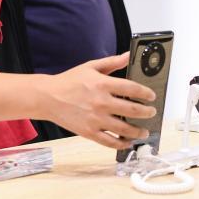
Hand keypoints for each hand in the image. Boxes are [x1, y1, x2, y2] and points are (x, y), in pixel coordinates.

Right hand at [38, 53, 156, 148]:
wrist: (47, 97)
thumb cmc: (69, 81)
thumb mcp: (91, 66)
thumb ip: (112, 62)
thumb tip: (129, 55)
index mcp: (102, 84)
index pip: (132, 88)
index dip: (146, 93)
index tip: (152, 96)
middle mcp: (101, 102)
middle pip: (132, 110)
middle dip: (147, 112)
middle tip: (152, 113)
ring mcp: (95, 119)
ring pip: (124, 129)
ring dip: (138, 131)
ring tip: (144, 131)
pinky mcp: (88, 132)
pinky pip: (109, 141)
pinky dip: (121, 143)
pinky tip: (128, 142)